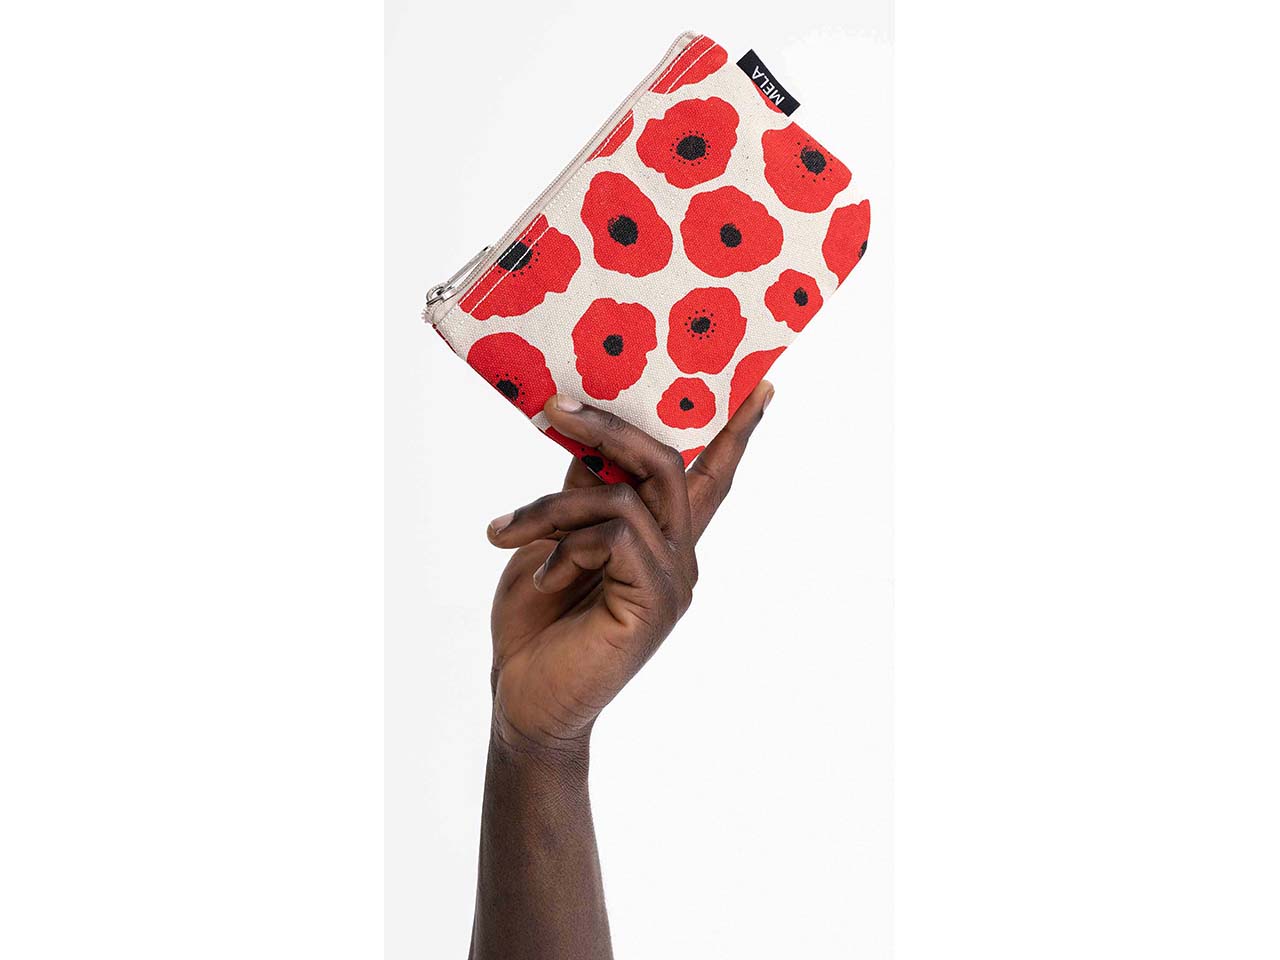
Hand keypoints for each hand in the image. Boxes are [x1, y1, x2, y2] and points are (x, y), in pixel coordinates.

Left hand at [485, 381, 772, 754]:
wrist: (525, 700)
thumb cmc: (538, 623)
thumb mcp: (558, 540)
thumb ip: (585, 493)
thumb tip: (589, 437)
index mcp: (662, 538)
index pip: (709, 476)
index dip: (734, 431)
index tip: (762, 383)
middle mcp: (679, 555)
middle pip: (667, 462)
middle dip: (609, 426)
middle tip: (555, 405)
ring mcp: (673, 579)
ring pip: (624, 495)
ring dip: (553, 507)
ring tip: (507, 533)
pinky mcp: (657, 602)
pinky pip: (613, 535)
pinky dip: (565, 548)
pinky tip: (543, 580)